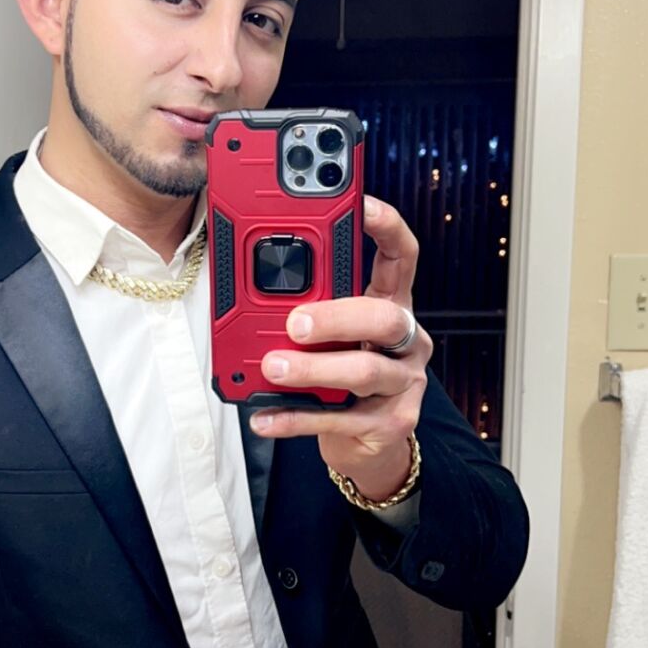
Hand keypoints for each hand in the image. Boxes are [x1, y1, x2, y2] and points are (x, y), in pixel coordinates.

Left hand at [252, 195, 431, 502]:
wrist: (367, 444)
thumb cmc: (338, 371)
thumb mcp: (327, 331)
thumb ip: (302, 301)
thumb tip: (242, 270)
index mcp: (391, 303)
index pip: (401, 255)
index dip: (386, 227)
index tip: (362, 203)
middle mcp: (405, 339)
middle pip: (384, 317)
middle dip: (337, 316)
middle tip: (294, 321)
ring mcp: (402, 383)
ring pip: (363, 371)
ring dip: (313, 368)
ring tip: (273, 367)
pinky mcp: (389, 423)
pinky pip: (339, 419)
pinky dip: (296, 418)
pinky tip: (263, 416)